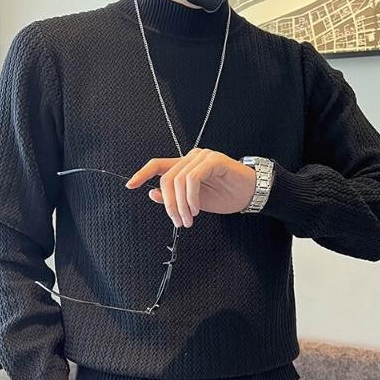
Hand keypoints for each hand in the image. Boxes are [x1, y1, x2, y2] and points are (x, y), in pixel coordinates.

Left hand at [124, 148, 255, 227]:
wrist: (249, 194)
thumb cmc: (224, 196)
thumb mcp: (194, 202)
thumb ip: (173, 197)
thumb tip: (151, 194)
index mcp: (184, 166)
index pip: (157, 165)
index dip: (142, 173)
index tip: (130, 185)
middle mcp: (191, 158)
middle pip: (166, 178)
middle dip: (169, 204)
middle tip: (178, 222)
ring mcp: (202, 157)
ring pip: (178, 180)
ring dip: (181, 205)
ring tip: (189, 219)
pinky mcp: (214, 160)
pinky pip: (193, 178)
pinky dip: (191, 196)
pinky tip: (197, 208)